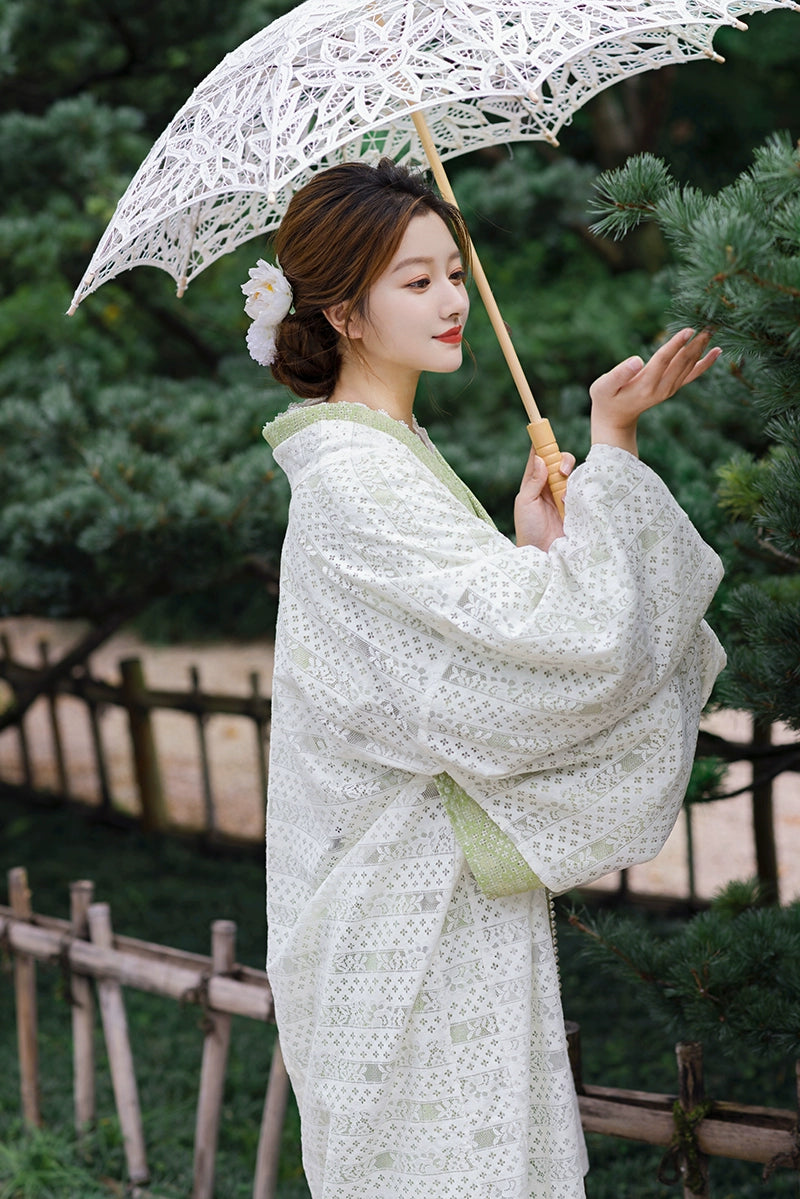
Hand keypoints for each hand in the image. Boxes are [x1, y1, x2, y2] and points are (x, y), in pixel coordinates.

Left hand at [514, 448, 574, 549]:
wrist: (545, 554)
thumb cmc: (529, 529)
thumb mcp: (525, 503)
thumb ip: (533, 481)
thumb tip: (539, 458)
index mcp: (534, 483)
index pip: (538, 457)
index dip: (541, 444)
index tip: (543, 431)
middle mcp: (550, 486)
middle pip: (559, 461)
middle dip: (562, 460)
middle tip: (561, 471)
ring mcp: (565, 495)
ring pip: (572, 474)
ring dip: (569, 480)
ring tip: (563, 497)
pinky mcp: (578, 504)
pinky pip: (583, 489)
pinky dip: (579, 490)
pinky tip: (571, 502)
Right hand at [590, 328, 721, 455]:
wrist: (615, 418)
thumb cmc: (606, 398)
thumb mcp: (604, 386)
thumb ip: (618, 374)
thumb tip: (637, 360)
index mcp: (645, 385)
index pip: (663, 360)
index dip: (676, 345)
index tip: (688, 330)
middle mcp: (661, 388)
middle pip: (681, 362)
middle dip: (695, 343)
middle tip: (709, 325)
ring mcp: (669, 389)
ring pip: (689, 366)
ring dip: (701, 348)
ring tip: (712, 330)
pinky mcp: (672, 388)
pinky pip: (692, 374)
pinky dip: (705, 363)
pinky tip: (716, 351)